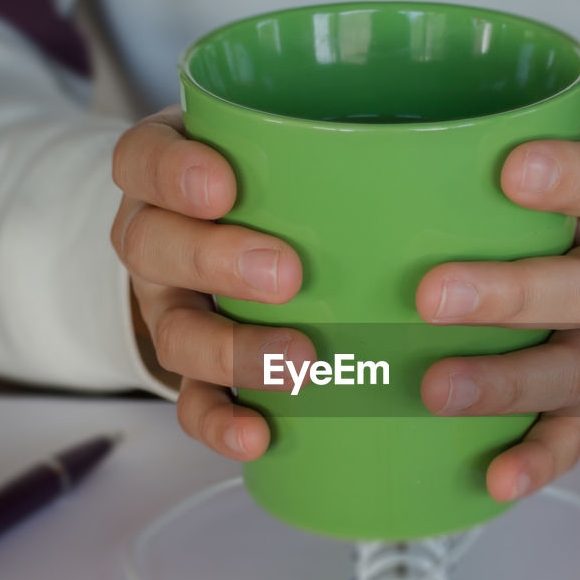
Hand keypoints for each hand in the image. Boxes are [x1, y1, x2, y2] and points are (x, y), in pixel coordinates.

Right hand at [110, 106, 314, 460]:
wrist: (235, 246)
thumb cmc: (274, 185)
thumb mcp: (284, 147)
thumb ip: (327, 145)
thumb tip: (436, 155)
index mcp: (166, 175)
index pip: (143, 158)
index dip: (172, 174)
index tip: (223, 188)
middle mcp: (157, 240)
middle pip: (153, 247)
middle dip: (215, 262)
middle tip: (285, 275)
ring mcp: (171, 308)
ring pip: (175, 333)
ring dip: (234, 352)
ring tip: (299, 361)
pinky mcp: (193, 369)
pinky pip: (192, 401)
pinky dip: (221, 422)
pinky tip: (258, 434)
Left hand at [416, 138, 579, 501]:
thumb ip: (548, 175)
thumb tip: (419, 162)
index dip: (569, 176)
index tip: (515, 170)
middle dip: (507, 297)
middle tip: (434, 296)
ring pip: (571, 369)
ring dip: (504, 384)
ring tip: (441, 389)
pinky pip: (575, 434)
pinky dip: (536, 460)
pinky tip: (498, 476)